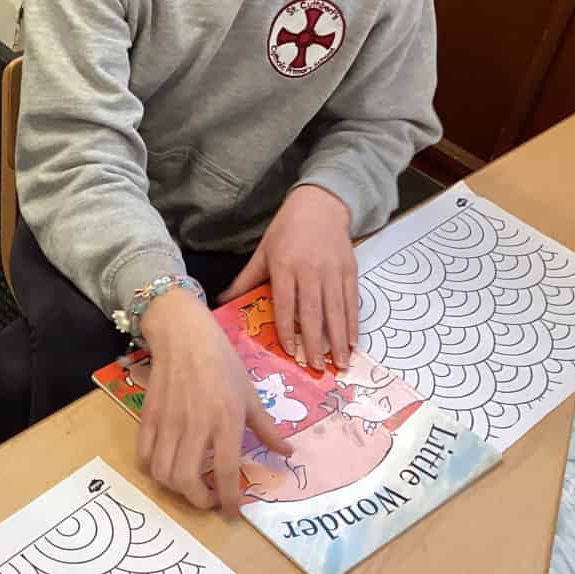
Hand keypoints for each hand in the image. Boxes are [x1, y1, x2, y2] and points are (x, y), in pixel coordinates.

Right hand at [136, 289, 293, 514]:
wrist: (183, 334)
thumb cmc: (222, 362)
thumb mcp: (250, 394)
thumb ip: (267, 428)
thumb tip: (287, 453)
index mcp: (226, 419)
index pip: (226, 471)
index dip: (228, 499)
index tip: (231, 513)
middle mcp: (196, 425)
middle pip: (187, 480)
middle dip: (198, 500)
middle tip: (208, 500)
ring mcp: (169, 421)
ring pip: (163, 472)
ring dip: (175, 489)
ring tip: (188, 485)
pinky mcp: (149, 416)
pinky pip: (144, 455)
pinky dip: (153, 470)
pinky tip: (166, 467)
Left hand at [220, 185, 357, 371]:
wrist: (320, 205)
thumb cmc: (286, 231)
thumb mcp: (263, 252)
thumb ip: (246, 279)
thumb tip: (221, 301)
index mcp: (284, 267)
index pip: (285, 305)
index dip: (288, 330)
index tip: (291, 352)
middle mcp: (310, 271)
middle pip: (312, 313)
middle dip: (315, 343)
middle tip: (317, 368)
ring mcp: (332, 271)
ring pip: (336, 311)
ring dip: (339, 340)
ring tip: (341, 364)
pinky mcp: (349, 270)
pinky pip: (352, 302)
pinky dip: (353, 323)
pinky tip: (352, 341)